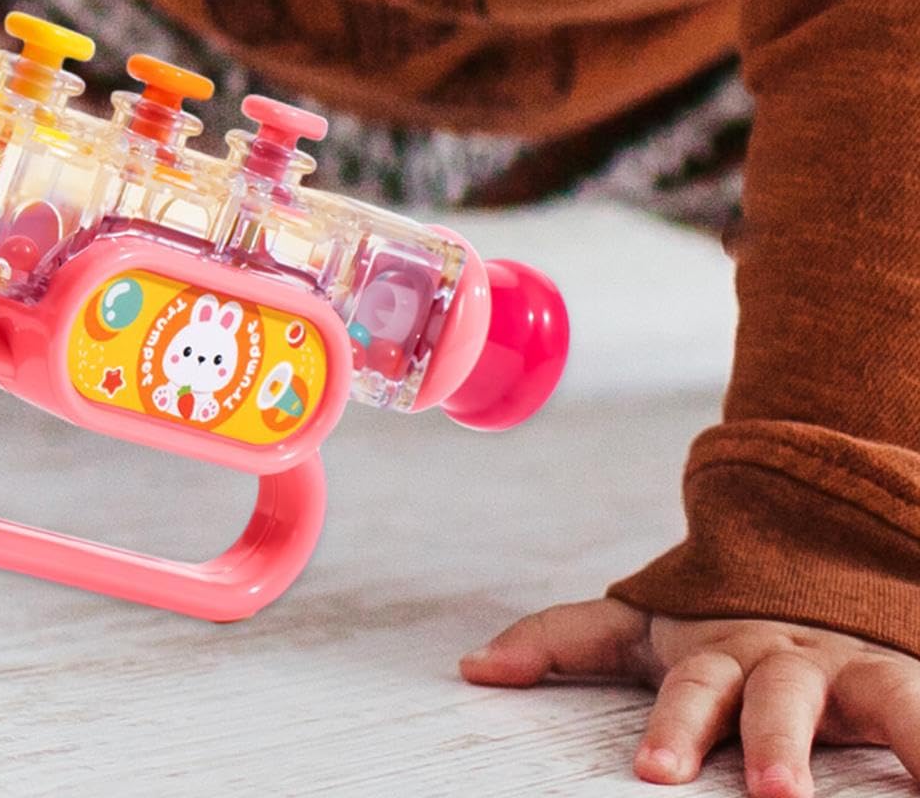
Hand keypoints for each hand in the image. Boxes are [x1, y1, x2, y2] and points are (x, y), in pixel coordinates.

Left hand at [459, 597, 919, 795]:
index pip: (688, 687)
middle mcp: (782, 658)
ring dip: (883, 738)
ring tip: (884, 791)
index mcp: (713, 649)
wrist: (810, 571)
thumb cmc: (715, 625)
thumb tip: (471, 668)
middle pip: (774, 697)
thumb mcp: (642, 627)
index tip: (653, 776)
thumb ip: (561, 639)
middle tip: (772, 795)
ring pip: (870, 696)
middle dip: (770, 742)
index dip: (673, 729)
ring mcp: (847, 670)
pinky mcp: (901, 682)